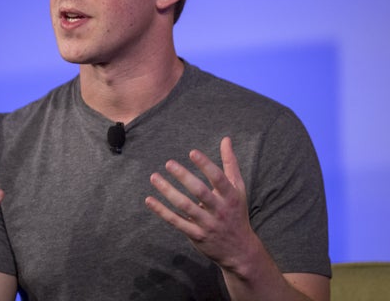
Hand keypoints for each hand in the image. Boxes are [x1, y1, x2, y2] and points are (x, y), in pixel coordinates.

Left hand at [145, 137, 252, 270]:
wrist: (240, 250)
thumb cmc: (237, 212)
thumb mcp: (238, 188)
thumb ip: (230, 163)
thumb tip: (225, 139)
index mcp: (230, 196)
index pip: (218, 178)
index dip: (206, 165)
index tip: (192, 153)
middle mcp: (219, 210)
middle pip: (200, 192)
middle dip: (184, 177)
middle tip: (169, 163)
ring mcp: (207, 224)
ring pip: (185, 206)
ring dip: (168, 192)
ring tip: (154, 177)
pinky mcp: (196, 235)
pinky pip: (176, 222)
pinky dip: (162, 211)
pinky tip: (149, 200)